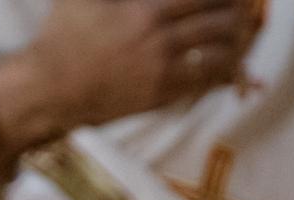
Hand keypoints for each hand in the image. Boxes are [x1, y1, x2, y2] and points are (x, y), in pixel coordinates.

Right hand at [0, 0, 258, 166]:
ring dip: (235, 42)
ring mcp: (162, 72)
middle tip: (244, 8)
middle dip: (238, 12)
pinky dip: (221, 71)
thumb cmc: (62, 34)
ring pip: (219, 54)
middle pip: (220, 22)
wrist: (49, 88)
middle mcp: (161, 41)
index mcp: (147, 11)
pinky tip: (227, 63)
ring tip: (240, 34)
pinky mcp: (159, 96)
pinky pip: (203, 83)